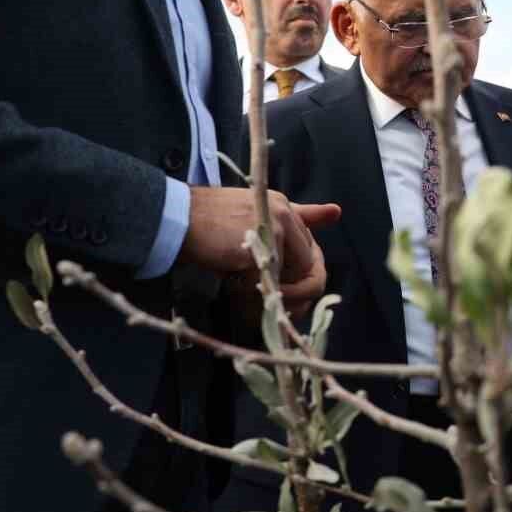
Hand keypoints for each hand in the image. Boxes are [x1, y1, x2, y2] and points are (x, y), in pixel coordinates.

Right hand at [182, 188, 340, 314]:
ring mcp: (276, 227)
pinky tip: (234, 288)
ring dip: (275, 295)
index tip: (287, 290)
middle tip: (270, 303)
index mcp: (284, 207)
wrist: (174, 219)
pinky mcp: (262, 244)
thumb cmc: (206, 223)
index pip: (310, 249)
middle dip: (294, 293)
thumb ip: (294, 219)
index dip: (302, 275)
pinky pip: (270, 283)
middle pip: (311, 267)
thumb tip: (337, 212)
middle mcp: (285, 213)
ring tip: (247, 295)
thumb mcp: (252, 218)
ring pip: (296, 278)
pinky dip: (253, 293)